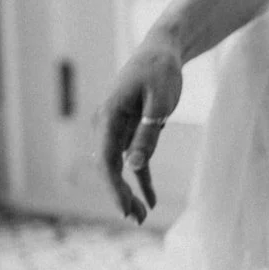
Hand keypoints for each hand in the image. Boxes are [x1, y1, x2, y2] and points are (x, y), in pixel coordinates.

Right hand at [95, 31, 183, 222]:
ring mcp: (117, 128)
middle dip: (120, 195)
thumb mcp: (159, 102)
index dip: (113, 187)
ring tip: (141, 216)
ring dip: (128, 191)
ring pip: (119, 167)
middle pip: (108, 168)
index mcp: (109, 116)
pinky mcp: (130, 129)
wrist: (163, 50)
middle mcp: (107, 124)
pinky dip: (141, 179)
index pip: (105, 160)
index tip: (124, 208)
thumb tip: (134, 166)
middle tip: (136, 218)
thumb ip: (147, 133)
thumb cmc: (161, 72)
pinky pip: (133, 159)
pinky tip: (151, 200)